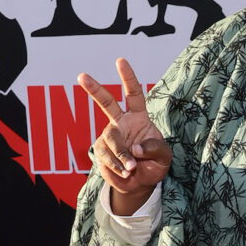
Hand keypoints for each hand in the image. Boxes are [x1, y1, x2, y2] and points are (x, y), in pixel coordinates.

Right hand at [78, 57, 171, 214]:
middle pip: (106, 103)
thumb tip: (135, 148)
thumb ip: (154, 149)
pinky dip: (116, 165)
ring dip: (121, 155)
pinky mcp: (101, 151)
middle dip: (94, 89)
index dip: (128, 78)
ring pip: (110, 140)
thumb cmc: (154, 165)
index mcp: (139, 117)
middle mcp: (121, 123)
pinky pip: (106, 156)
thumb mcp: (164, 157)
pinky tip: (124, 172)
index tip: (120, 61)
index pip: (134, 94)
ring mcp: (109, 136)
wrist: (140, 184)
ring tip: (131, 168)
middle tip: (81, 76)